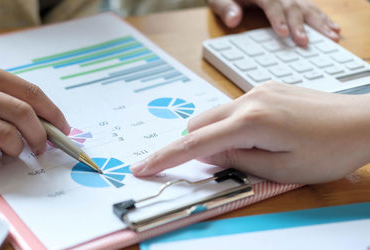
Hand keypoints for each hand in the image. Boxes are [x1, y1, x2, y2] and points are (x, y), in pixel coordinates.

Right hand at [130, 82, 369, 183]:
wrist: (363, 122)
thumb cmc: (329, 151)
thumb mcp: (282, 169)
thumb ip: (238, 162)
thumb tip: (209, 156)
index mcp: (250, 122)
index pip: (195, 143)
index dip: (166, 158)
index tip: (143, 168)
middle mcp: (248, 99)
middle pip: (198, 123)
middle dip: (194, 146)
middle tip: (219, 167)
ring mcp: (257, 90)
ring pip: (214, 113)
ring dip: (214, 135)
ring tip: (247, 152)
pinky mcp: (266, 88)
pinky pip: (233, 107)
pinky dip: (231, 125)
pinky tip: (259, 136)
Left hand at [208, 0, 340, 45]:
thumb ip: (226, 8)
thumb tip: (233, 20)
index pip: (271, 4)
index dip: (278, 18)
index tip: (283, 33)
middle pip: (292, 6)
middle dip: (300, 25)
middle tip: (304, 42)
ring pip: (306, 7)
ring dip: (319, 23)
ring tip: (332, 37)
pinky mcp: (294, 0)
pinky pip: (310, 8)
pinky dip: (323, 18)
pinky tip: (334, 28)